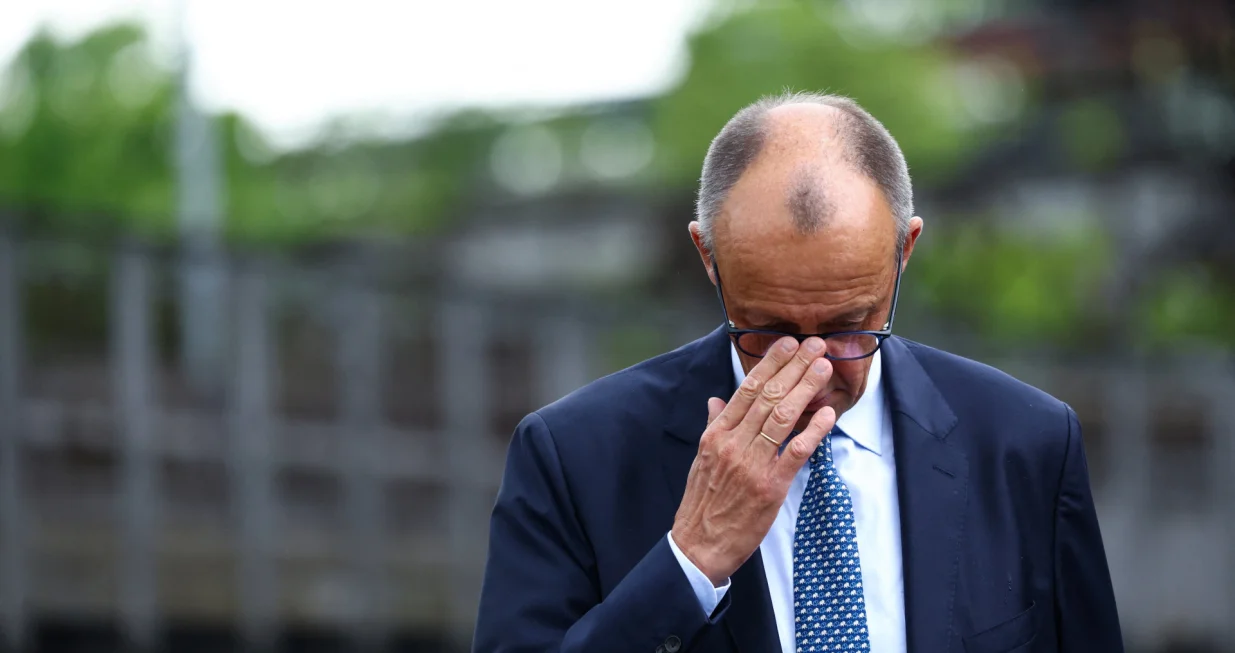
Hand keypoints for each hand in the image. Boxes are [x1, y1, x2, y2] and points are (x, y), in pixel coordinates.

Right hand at [671, 337, 836, 585]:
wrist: (699, 544)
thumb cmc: (702, 503)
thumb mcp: (701, 459)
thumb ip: (712, 426)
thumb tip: (716, 400)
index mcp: (716, 434)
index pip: (746, 390)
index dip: (769, 364)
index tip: (787, 344)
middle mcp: (733, 444)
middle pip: (767, 397)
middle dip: (793, 367)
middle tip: (814, 345)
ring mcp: (752, 465)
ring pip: (782, 418)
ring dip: (806, 389)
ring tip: (823, 367)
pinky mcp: (770, 487)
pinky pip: (795, 452)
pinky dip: (813, 431)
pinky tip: (827, 414)